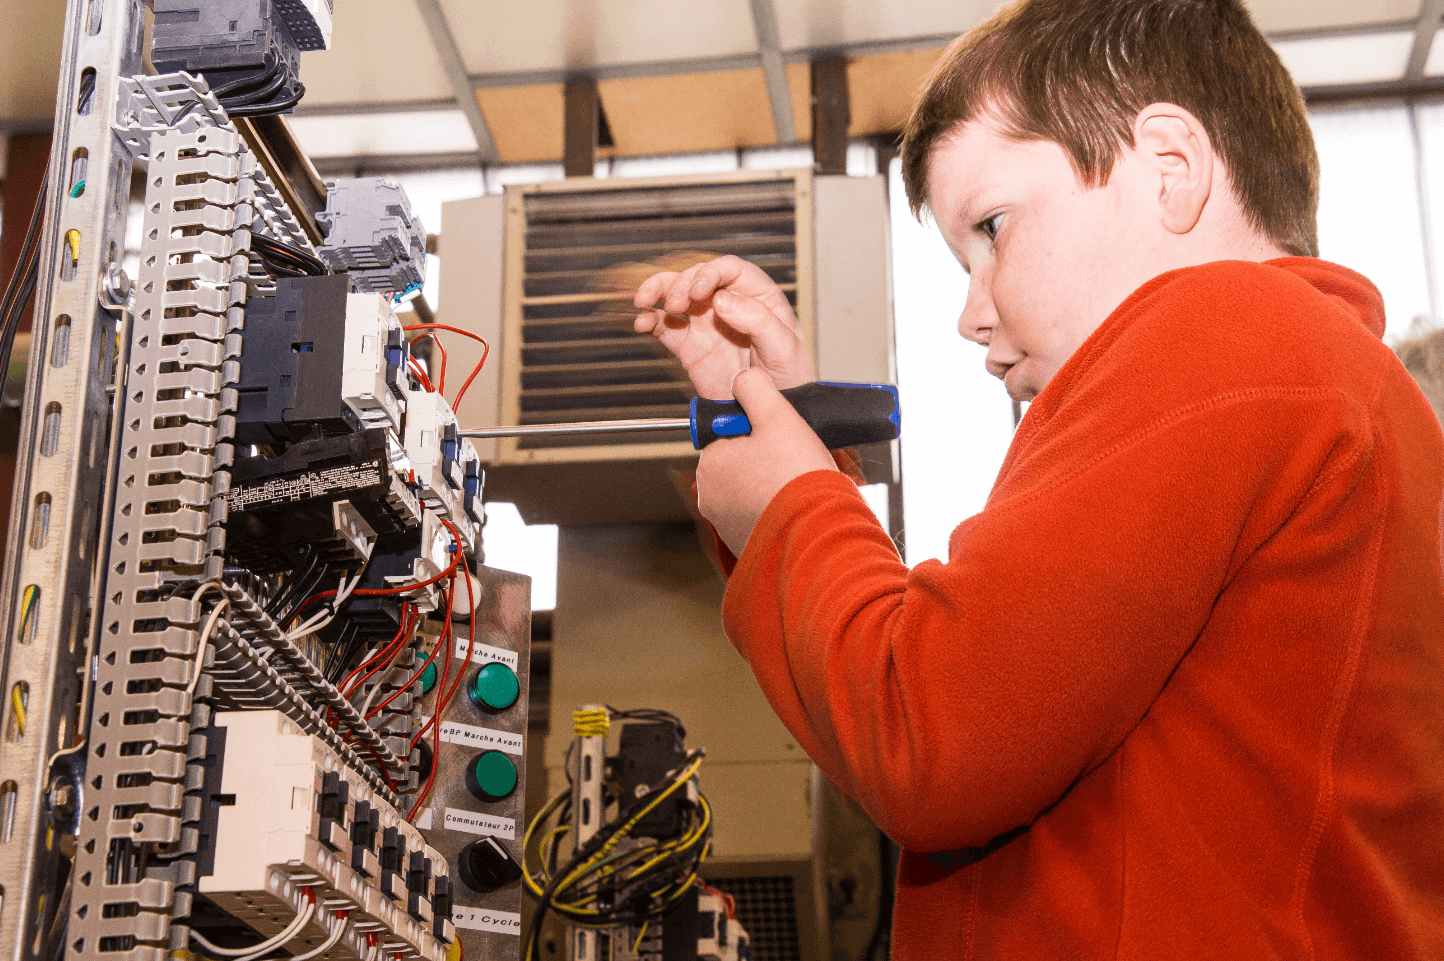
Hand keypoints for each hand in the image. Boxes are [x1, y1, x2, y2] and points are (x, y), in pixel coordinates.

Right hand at [634, 255, 815, 398]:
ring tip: (644, 301)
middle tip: (676, 302)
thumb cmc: (789, 378)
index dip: (710, 273)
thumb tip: (723, 300)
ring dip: (656, 292)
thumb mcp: (784, 348)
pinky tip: (642, 323)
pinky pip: (663, 326)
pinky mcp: (688, 344)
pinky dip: (648, 321)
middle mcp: (729, 304)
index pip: (729, 270)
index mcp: (757, 297)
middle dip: (680, 284)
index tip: (698, 289)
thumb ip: (758, 321)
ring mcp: (705, 323)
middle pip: (696, 277)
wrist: (770, 415)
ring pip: (674, 295)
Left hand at [697, 368, 837, 554]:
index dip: (761, 430)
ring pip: (750, 488)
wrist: (816, 535)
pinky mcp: (742, 541)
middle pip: (740, 460)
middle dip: (766, 458)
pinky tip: (793, 506)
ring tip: (795, 485)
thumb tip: (744, 379)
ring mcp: (724, 521)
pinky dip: (774, 509)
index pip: (731, 432)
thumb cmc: (797, 479)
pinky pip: (758, 514)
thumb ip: (756, 389)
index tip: (781, 438)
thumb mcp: (779, 416)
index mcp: (711, 462)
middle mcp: (709, 494)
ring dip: (771, 484)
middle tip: (793, 462)